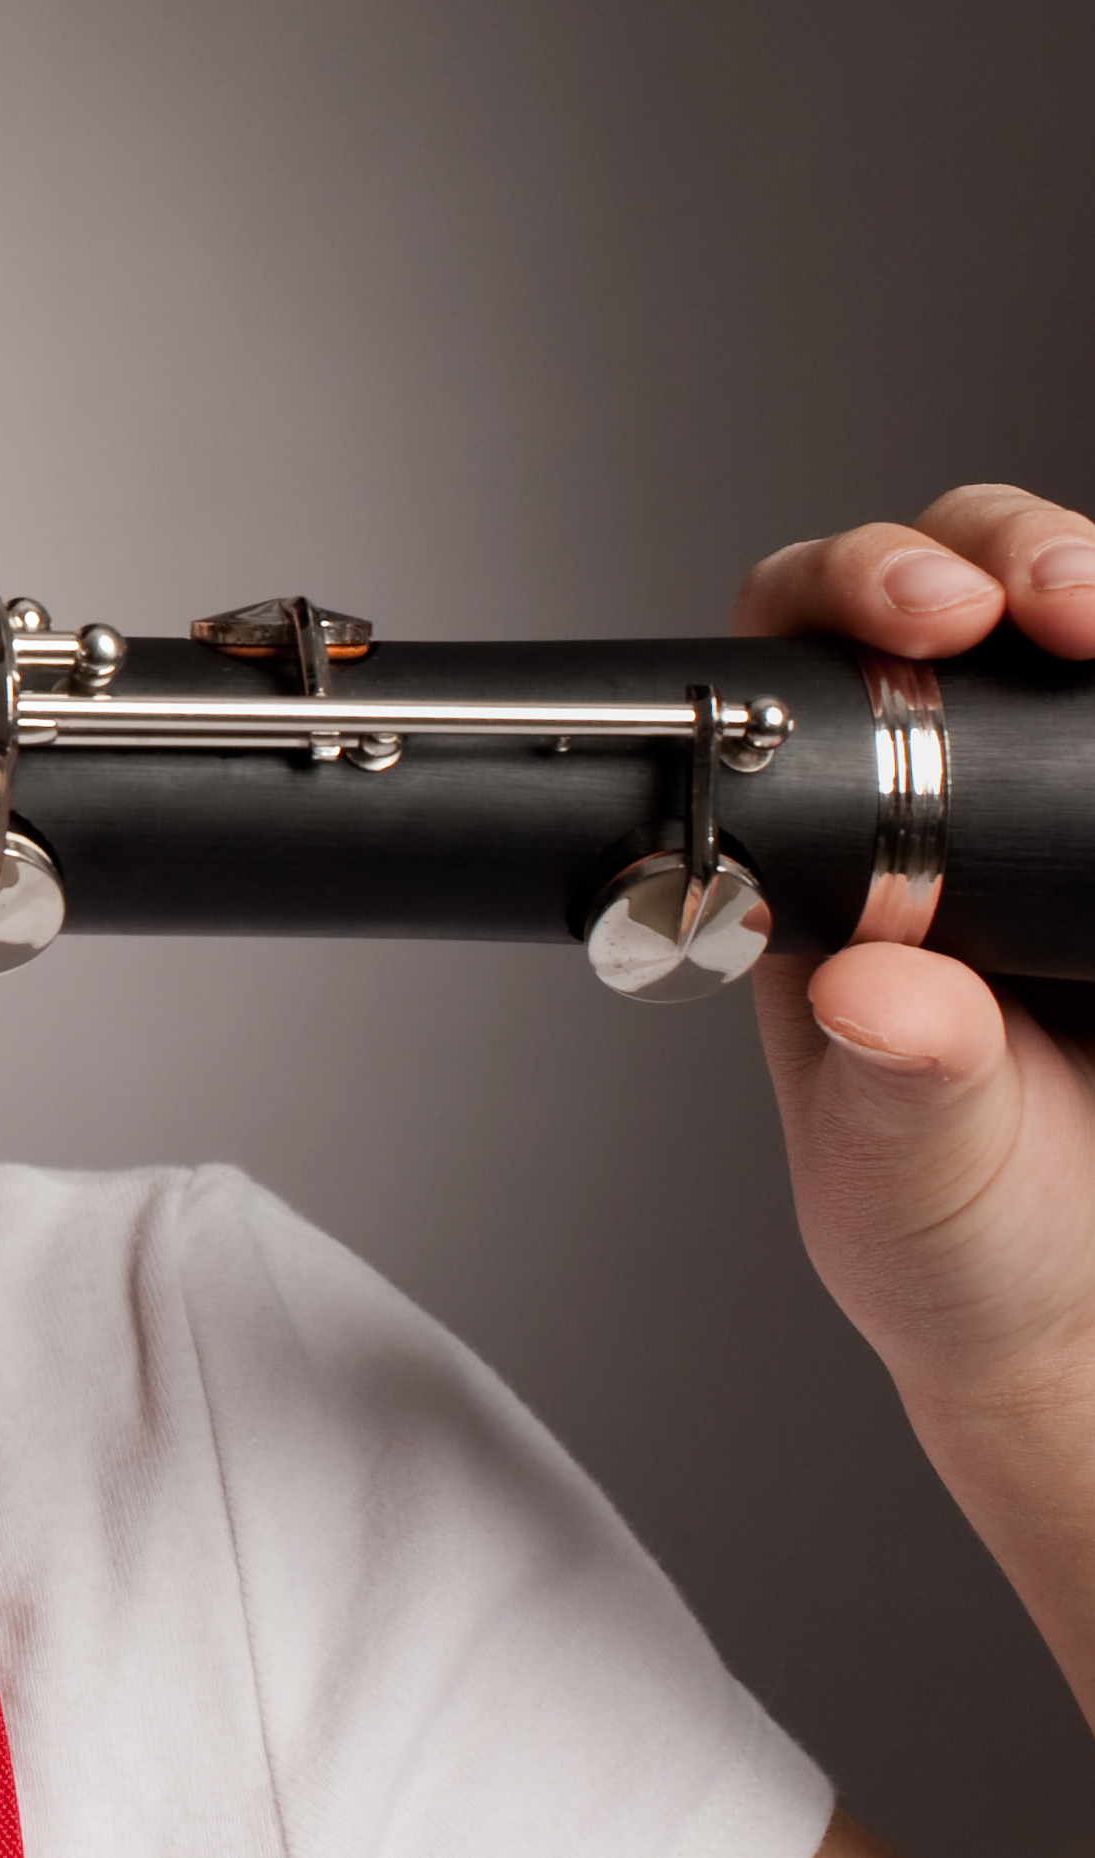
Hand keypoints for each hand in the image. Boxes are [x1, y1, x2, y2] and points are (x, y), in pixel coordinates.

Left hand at [736, 485, 1094, 1730]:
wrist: (1080, 1312)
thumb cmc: (957, 1238)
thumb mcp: (903, 1175)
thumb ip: (890, 1088)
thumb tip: (870, 991)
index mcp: (826, 844)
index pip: (799, 646)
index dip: (848, 590)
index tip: (917, 616)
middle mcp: (940, 792)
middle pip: (958, 581)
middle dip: (1004, 551)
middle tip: (1048, 604)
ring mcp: (1060, 794)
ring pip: (1079, 607)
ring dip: (1093, 574)